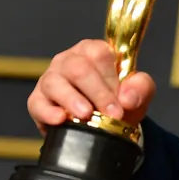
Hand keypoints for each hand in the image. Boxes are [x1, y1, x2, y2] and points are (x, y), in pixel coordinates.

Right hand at [28, 39, 155, 135]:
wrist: (104, 127)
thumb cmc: (118, 102)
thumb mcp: (137, 94)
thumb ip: (141, 88)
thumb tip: (127, 98)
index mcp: (93, 52)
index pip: (99, 54)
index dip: (111, 78)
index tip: (123, 102)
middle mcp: (68, 61)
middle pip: (78, 68)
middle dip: (98, 92)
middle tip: (113, 114)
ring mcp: (50, 79)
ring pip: (55, 83)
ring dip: (72, 99)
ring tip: (86, 115)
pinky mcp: (37, 101)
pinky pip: (37, 104)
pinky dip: (48, 112)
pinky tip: (60, 119)